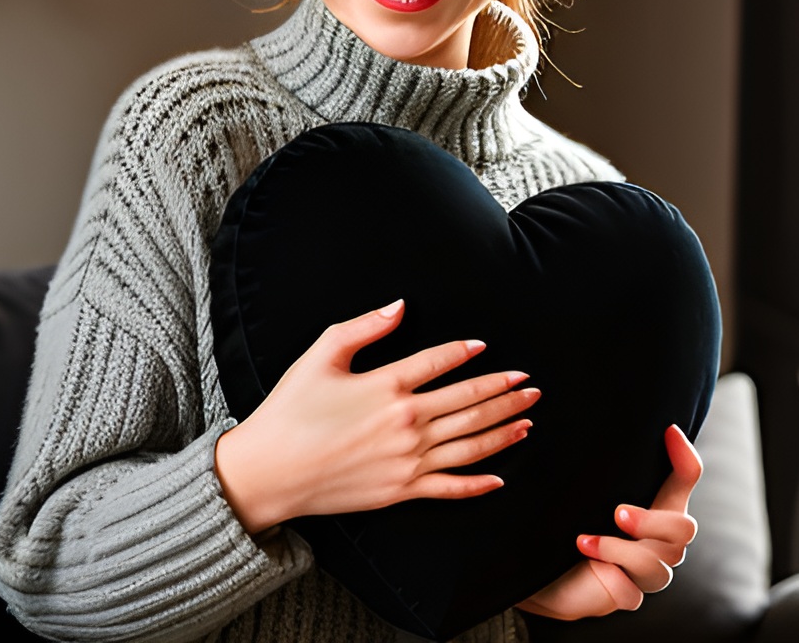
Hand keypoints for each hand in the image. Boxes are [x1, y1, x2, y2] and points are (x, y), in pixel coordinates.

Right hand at [215, 299, 539, 534]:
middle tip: (530, 383)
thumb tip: (401, 306)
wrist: (268, 472)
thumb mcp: (322, 355)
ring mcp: (407, 460)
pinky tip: (501, 477)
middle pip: (468, 402)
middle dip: (504, 391)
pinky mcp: (400, 491)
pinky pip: (450, 488)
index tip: (486, 347)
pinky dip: (479, 483)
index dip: (466, 352)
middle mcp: (406, 423)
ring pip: (470, 443)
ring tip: (528, 416)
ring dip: (503, 428)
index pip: (441, 362)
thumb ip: (365, 327)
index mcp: (387, 386)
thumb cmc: (291, 409)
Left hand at [517, 424, 701, 620]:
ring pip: (657, 565)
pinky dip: (610, 577)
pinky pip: (631, 594)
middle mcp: (659, 540)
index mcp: (657, 506)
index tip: (669, 430)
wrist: (546, 569)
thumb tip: (602, 417)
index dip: (685, 457)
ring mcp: (646, 572)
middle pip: (684, 530)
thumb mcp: (588, 488)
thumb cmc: (572, 521)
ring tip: (584, 541)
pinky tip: (587, 561)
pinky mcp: (626, 596)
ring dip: (620, 550)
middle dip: (652, 521)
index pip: (685, 479)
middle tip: (618, 512)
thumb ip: (605, 464)